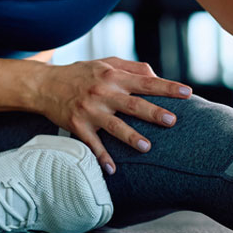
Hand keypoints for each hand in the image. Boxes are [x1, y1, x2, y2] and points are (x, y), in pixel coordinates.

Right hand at [33, 57, 190, 174]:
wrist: (45, 85)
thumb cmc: (82, 73)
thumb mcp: (107, 63)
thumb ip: (133, 68)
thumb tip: (157, 77)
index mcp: (114, 76)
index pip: (146, 81)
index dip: (167, 87)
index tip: (187, 93)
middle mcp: (103, 92)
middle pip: (133, 104)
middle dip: (153, 112)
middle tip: (172, 121)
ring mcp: (89, 110)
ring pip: (113, 125)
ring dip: (130, 136)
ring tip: (146, 147)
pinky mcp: (77, 125)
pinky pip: (91, 144)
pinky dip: (101, 157)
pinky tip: (112, 169)